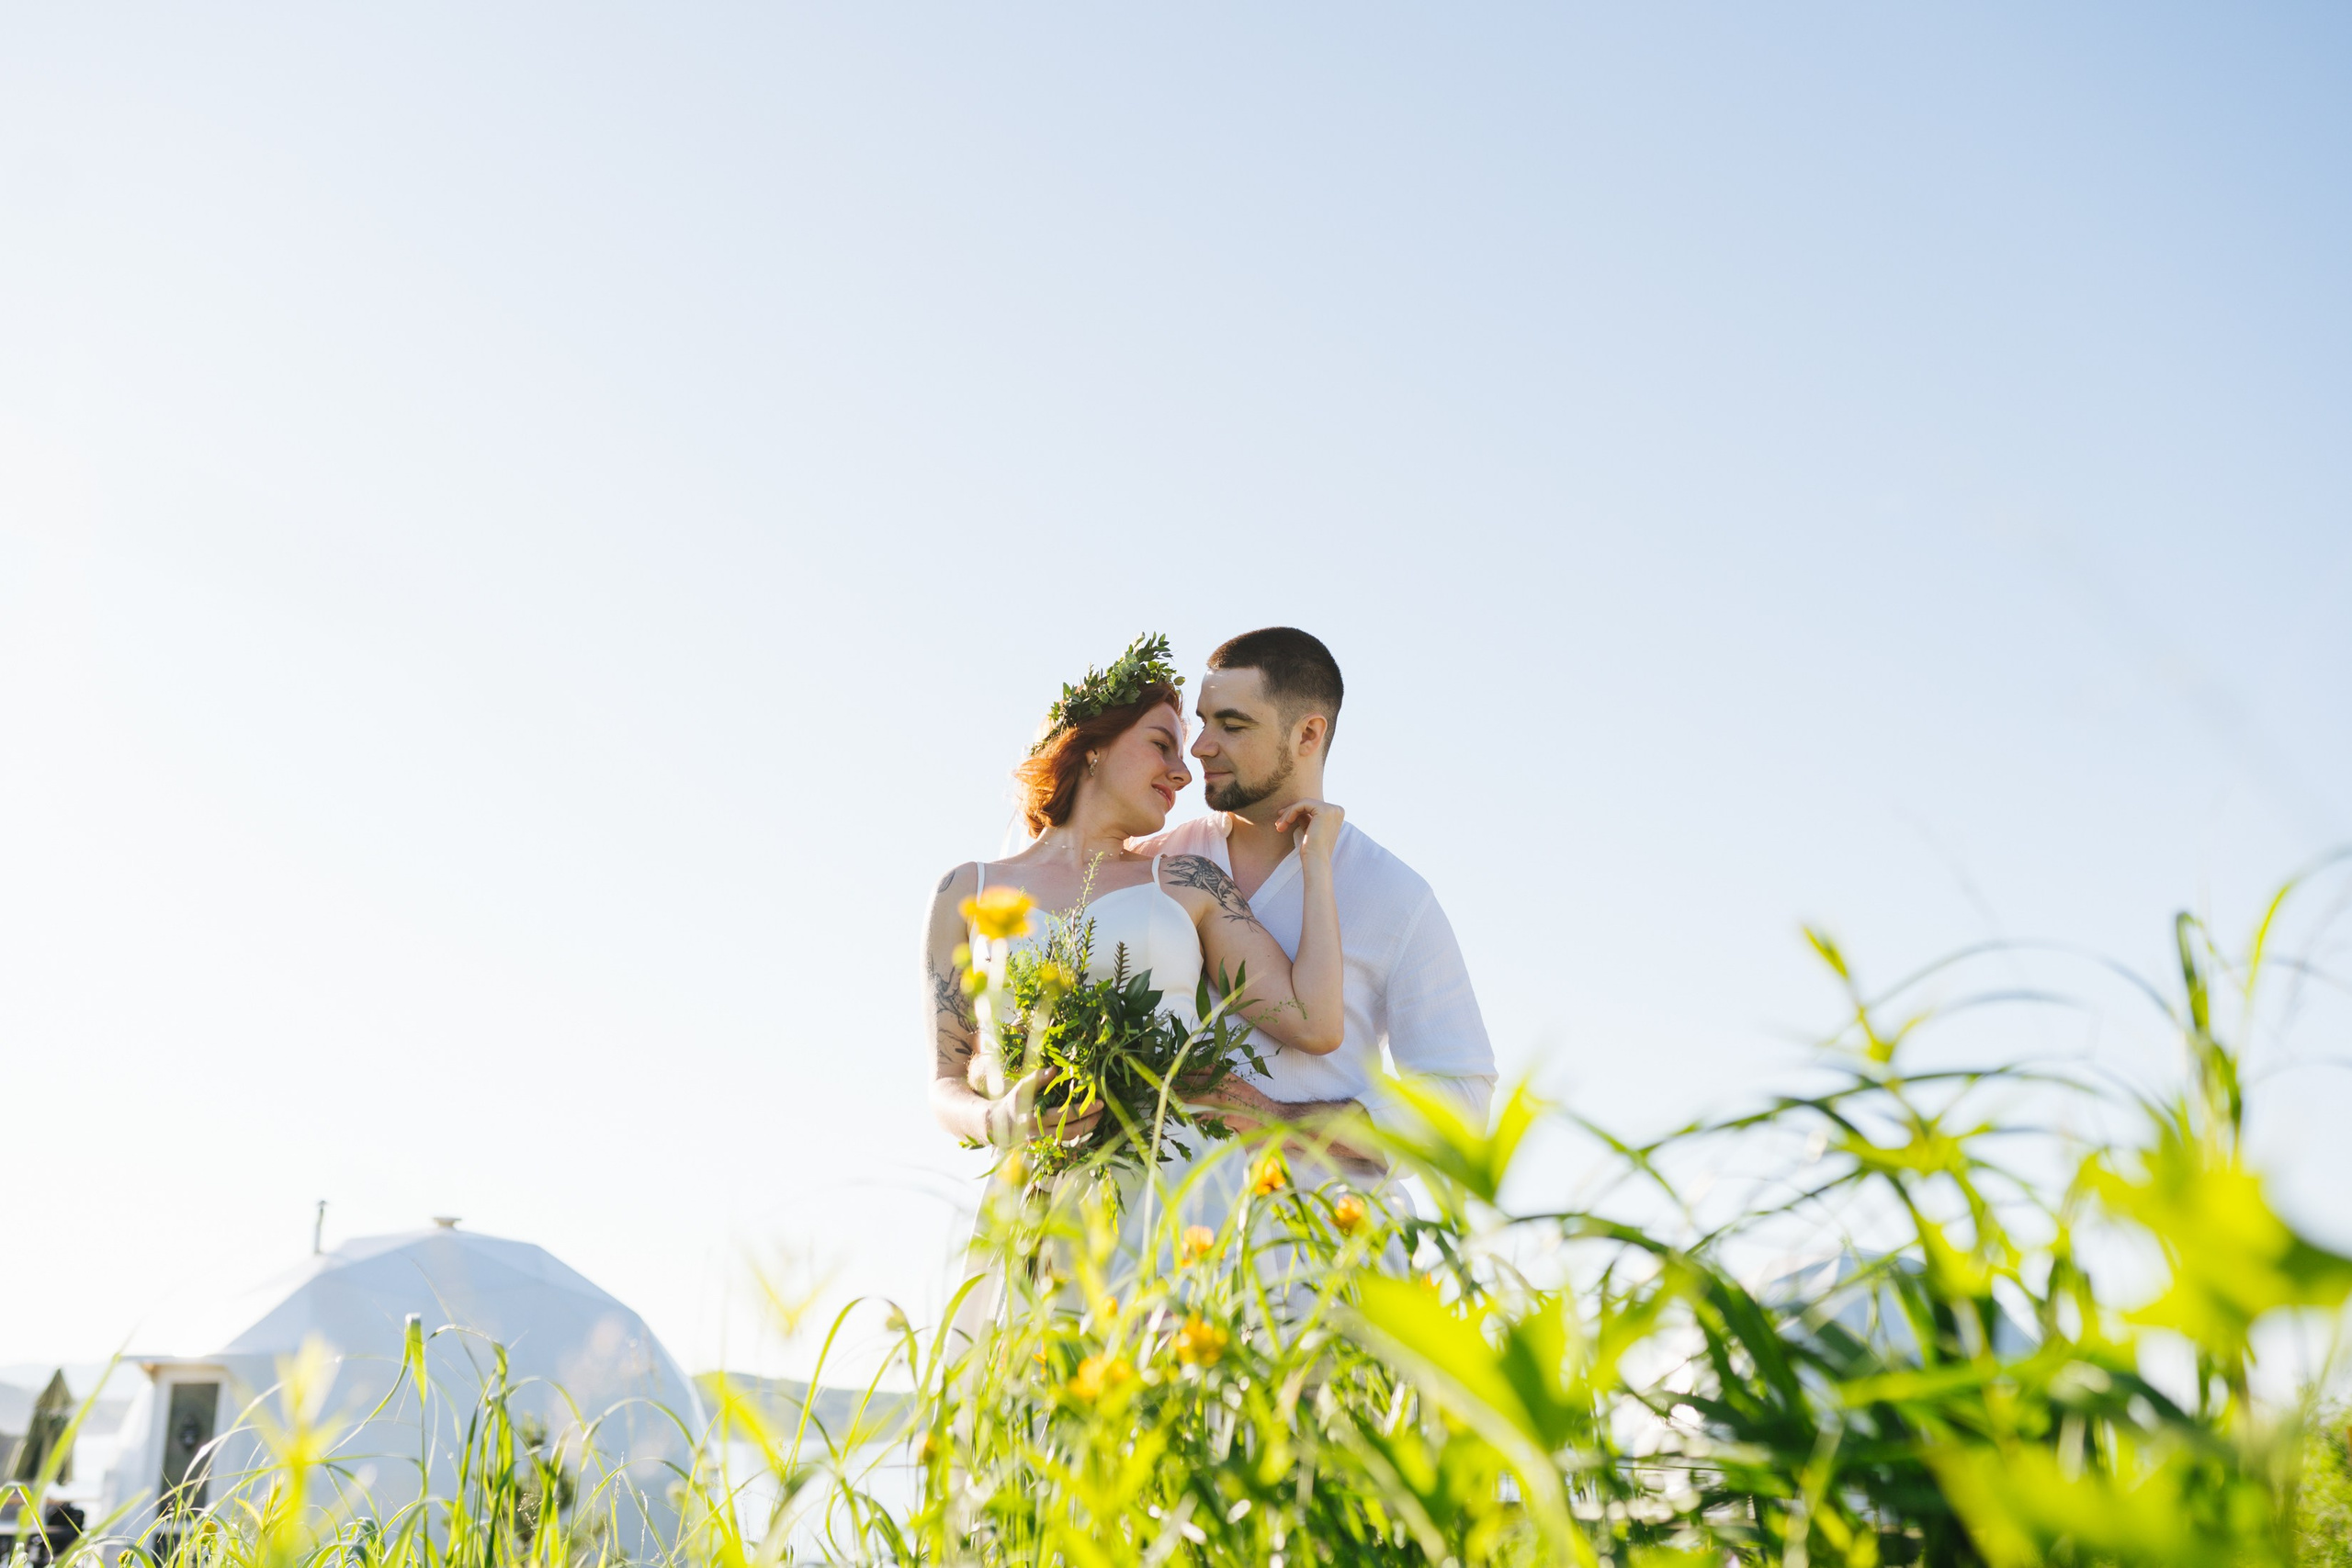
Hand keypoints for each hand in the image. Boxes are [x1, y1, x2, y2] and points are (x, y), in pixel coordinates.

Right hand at [986, 1067, 1102, 1147]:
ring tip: (1097, 1117)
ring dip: (1086, 1129)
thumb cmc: (1012, 1102)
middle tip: (1101, 1108)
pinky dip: (1078, 1139)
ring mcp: (1042, 1144)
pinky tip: (1087, 1129)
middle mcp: (1037, 1134)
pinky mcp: (1043, 1149)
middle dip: (1089, 1120)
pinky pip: (1065, 1146)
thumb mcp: (1021, 1088)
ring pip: (1069, 1141)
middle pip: (1070, 1130)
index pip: (1063, 1114)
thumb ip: (1037, 1079)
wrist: (997, 1126)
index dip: (1082, 1109)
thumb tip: (1055, 1069)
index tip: (1099, 1101)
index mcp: (1032, 1118)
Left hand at [1182, 1076, 1281, 1131]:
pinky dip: (1208, 1116)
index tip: (1179, 1067)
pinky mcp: (1242, 1118)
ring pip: (1212, 1096)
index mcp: (1236, 1083)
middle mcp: (1237, 1089)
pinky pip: (1221, 1116)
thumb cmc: (1260, 1113)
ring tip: (1175, 1096)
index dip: (1195, 1068)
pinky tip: (1195, 1118)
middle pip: (1208, 1081)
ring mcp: (1240, 1102)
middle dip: (1188, 1081)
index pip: (1213, 1070)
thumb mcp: (1243, 1097)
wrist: (1283, 1122)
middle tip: (1170, 1082)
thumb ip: (1226, 1095)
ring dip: (1193, 1096)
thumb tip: (1204, 1101)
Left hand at [1271, 798, 1344, 861]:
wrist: (1316, 860)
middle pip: (1307, 804)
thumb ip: (1306, 817)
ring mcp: (1332, 809)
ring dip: (1288, 814)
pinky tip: (1286, 823)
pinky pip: (1302, 804)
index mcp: (1336, 814)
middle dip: (1290, 813)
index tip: (1282, 820)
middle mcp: (1337, 810)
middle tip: (1278, 824)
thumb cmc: (1312, 849)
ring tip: (1280, 826)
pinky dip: (1291, 812)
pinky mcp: (1324, 810)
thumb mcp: (1309, 829)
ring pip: (1303, 803)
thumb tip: (1295, 808)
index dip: (1296, 811)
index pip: (1312, 807)